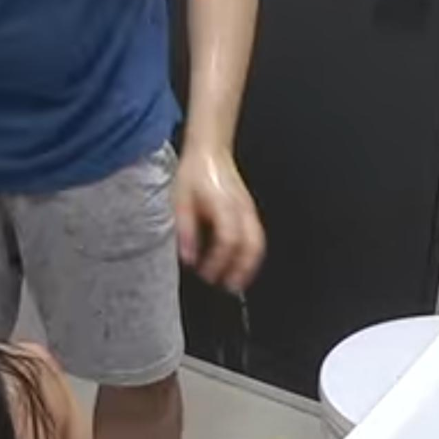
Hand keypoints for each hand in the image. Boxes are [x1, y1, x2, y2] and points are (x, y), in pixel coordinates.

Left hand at [173, 147, 265, 293]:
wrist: (209, 152)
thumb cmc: (194, 173)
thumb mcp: (180, 200)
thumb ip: (186, 230)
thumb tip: (188, 258)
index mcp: (224, 205)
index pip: (228, 240)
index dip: (219, 261)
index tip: (205, 274)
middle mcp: (241, 209)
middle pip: (252, 245)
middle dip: (243, 270)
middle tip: (228, 287)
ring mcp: (248, 210)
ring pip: (258, 242)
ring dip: (249, 265)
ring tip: (236, 282)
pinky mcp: (249, 210)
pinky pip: (257, 236)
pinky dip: (251, 254)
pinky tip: (239, 264)